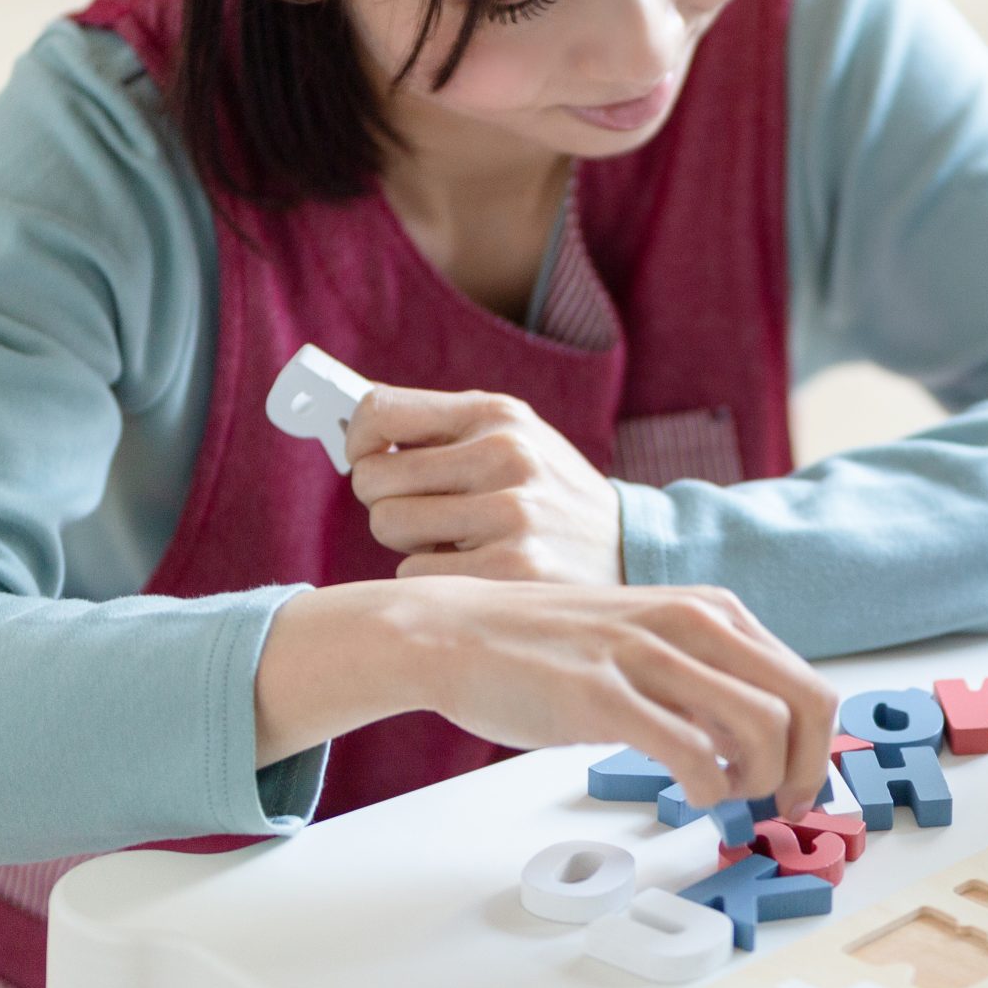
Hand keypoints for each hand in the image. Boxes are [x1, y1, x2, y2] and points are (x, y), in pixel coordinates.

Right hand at [256, 578, 837, 820]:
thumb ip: (705, 681)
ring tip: (725, 800)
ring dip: (758, 784)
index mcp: (712, 611)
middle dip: (805, 772)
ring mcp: (648, 656)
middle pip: (804, 705)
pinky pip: (691, 753)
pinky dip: (709, 789)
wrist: (453, 632)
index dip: (818, 749)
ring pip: (760, 729)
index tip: (798, 788)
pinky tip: (690, 795)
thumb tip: (761, 743)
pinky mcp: (603, 696)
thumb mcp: (649, 643)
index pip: (808, 683)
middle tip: (777, 808)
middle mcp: (692, 622)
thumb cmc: (550, 648)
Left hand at [346, 385, 622, 582]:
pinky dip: (433, 576)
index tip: (364, 457)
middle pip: (374, 479)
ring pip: (389, 525)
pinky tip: (476, 569)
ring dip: (409, 541)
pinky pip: (414, 572)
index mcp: (498, 414)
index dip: (357, 438)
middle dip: (385, 500)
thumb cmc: (550, 495)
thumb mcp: (514, 440)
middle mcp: (505, 454)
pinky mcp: (512, 568)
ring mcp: (511, 512)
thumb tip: (353, 429)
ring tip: (456, 540)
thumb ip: (442, 430)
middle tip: (422, 511)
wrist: (634, 550)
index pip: (381, 410)